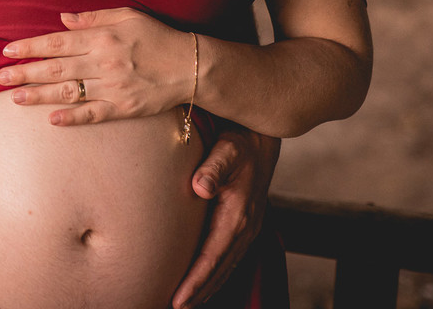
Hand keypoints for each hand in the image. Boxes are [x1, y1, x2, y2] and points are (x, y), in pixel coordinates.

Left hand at [0, 7, 195, 124]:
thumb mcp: (126, 16)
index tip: (8, 51)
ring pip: (69, 92)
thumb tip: (62, 19)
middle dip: (26, 72)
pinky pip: (93, 113)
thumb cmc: (156, 36)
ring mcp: (113, 87)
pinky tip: (51, 119)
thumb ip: (93, 18)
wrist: (190, 65)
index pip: (57, 42)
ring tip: (15, 97)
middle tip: (0, 77)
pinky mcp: (124, 107)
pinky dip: (72, 117)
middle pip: (56, 68)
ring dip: (40, 95)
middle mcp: (104, 62)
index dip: (30, 47)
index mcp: (102, 38)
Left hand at [172, 127, 279, 308]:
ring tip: (185, 303)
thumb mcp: (227, 149)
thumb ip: (213, 166)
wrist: (260, 140)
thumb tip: (200, 187)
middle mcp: (245, 228)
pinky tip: (202, 283)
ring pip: (225, 268)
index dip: (195, 280)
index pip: (212, 257)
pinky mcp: (244, 227)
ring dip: (207, 287)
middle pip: (219, 270)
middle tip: (173, 307)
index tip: (177, 299)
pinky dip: (215, 275)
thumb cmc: (238, 143)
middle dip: (198, 292)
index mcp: (238, 214)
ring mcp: (247, 230)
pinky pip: (229, 258)